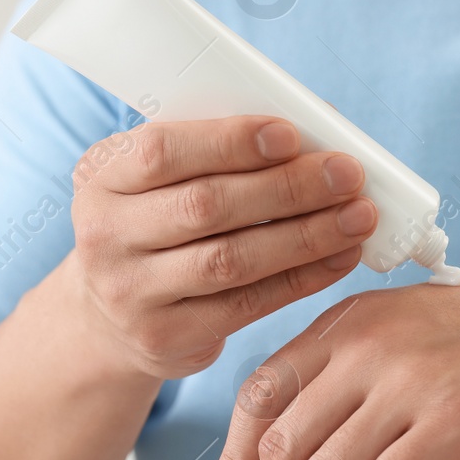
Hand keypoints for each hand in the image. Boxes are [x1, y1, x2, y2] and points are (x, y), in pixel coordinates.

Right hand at [66, 116, 378, 378]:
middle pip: (205, 206)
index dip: (230, 142)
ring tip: (358, 217)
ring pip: (231, 260)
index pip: (162, 151)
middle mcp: (104, 235)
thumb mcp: (155, 182)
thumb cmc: (153, 228)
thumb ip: (215, 152)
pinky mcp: (164, 337)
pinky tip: (339, 258)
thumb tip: (317, 122)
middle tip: (347, 175)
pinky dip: (301, 279)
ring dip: (305, 235)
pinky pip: (246, 305)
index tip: (292, 135)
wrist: (107, 320)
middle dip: (287, 187)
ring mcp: (130, 292)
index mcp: (101, 178)